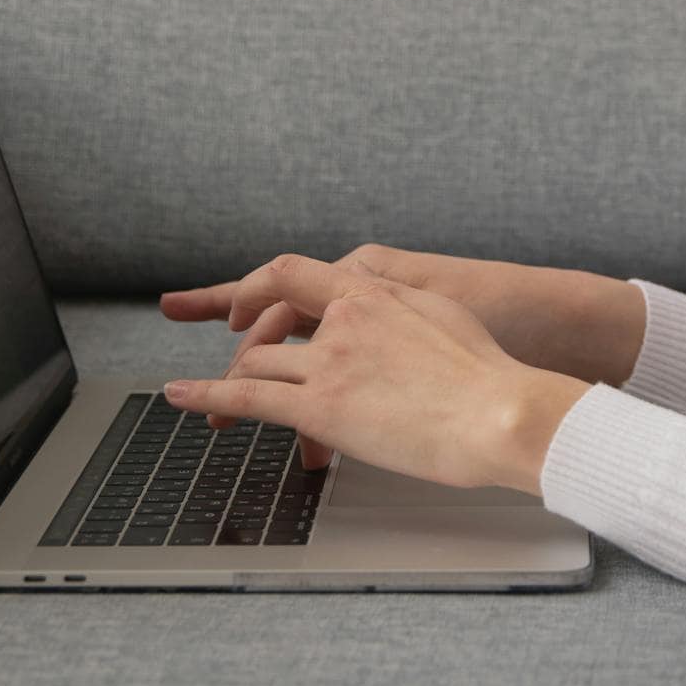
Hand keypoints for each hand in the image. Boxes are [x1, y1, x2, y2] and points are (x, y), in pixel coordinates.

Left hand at [160, 252, 572, 492]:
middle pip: (268, 323)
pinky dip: (207, 397)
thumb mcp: (442, 314)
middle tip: (232, 362)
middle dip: (244, 346)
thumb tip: (390, 315)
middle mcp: (344, 319)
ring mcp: (331, 362)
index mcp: (372, 291)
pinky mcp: (322, 406)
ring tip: (219, 406)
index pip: (293, 272)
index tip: (242, 307)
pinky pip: (248, 398)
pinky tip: (184, 399)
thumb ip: (402, 309)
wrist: (502, 412)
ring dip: (237, 384)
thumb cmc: (488, 376)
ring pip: (258, 363)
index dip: (257, 289)